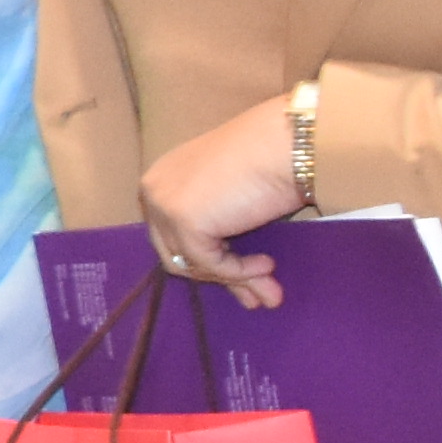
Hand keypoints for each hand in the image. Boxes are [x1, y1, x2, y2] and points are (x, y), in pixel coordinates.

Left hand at [137, 105, 304, 309]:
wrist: (287, 143)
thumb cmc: (272, 160)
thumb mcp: (237, 201)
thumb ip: (226, 235)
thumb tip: (241, 280)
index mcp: (164, 178)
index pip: (173, 232)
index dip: (208, 261)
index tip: (245, 281)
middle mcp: (154, 189)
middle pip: (177, 251)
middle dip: (221, 279)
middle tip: (259, 299)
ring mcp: (163, 205)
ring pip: (190, 263)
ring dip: (233, 280)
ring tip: (271, 291)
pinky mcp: (183, 221)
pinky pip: (209, 263)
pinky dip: (238, 273)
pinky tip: (266, 265)